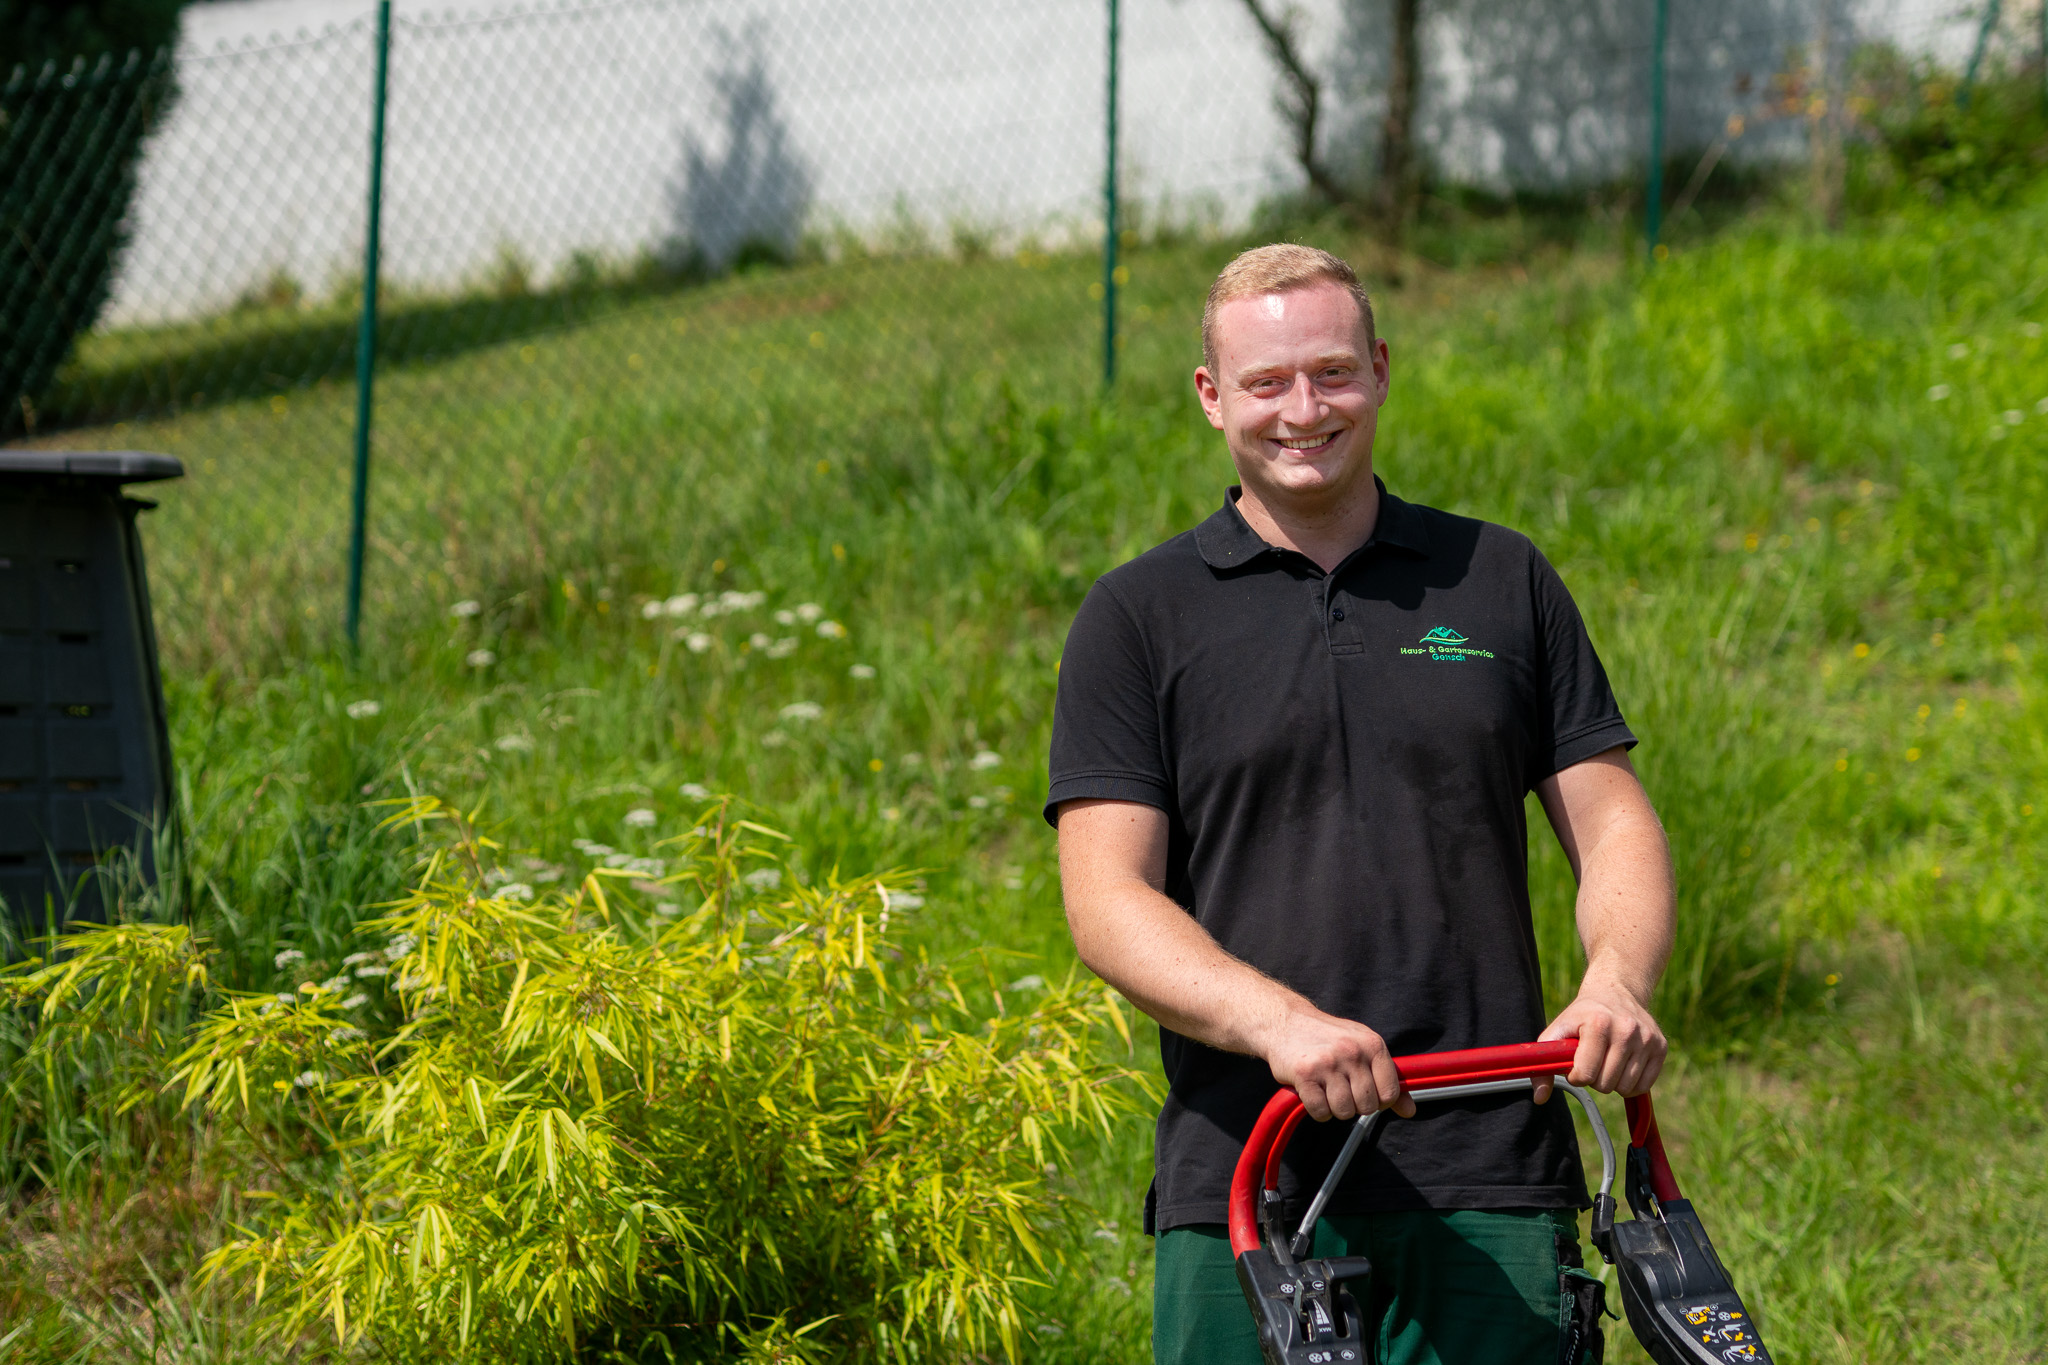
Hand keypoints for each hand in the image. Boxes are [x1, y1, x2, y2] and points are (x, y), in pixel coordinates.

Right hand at [1261, 1007, 1417, 1122]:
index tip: (1364, 1091)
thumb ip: (1388, 1080)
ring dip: (1334, 1108)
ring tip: (1326, 1089)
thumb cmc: (1329, 1038)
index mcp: (1373, 1045)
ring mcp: (1327, 1063)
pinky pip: (1320, 1111)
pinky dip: (1317, 1109)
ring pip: (1344, 1112)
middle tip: (1340, 1088)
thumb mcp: (1364, 1049)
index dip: (1378, 1100)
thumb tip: (1410, 1111)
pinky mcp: (1304, 1075)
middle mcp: (1352, 1052)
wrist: (1286, 1022)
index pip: (1389, 1094)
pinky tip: (1313, 1092)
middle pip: (1366, 1106)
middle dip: (1354, 1105)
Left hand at [1531, 971, 1666, 1103]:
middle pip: (1605, 1085)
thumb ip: (1543, 1064)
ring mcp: (1646, 1038)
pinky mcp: (1661, 1047)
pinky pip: (1644, 1086)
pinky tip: (1623, 1065)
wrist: (1614, 993)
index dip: (1575, 1076)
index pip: (1585, 1074)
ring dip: (1612, 1082)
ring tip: (1607, 1061)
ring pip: (1626, 1088)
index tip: (1575, 1065)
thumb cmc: (1581, 1017)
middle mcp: (1626, 1030)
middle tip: (1593, 1061)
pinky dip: (1630, 1083)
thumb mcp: (1557, 1032)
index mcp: (1598, 1024)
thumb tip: (1539, 1099)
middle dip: (1594, 1079)